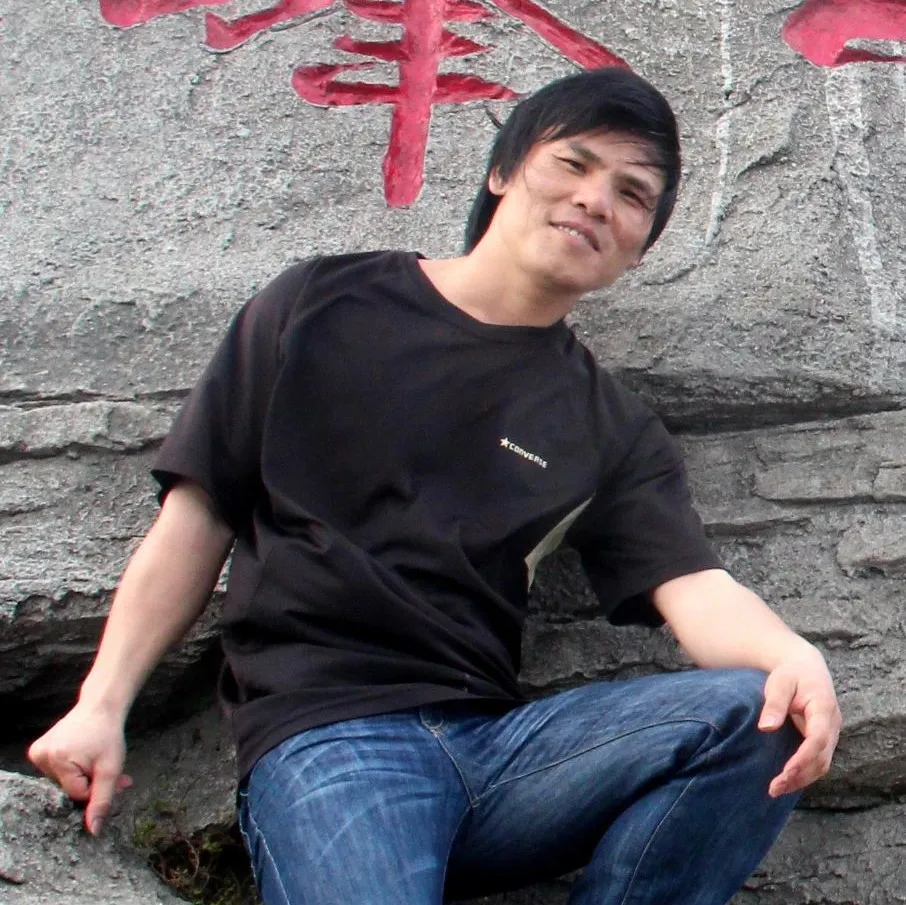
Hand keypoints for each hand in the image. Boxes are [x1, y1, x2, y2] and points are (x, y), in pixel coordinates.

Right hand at [27, 704, 132, 835]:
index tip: (109, 773)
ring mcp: (37, 753)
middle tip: (108, 769)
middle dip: (91, 783)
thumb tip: (93, 831)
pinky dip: (73, 769)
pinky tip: (82, 754)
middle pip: (69, 788)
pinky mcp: (38, 750)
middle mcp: (42, 756)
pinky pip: (57, 772)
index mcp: (57, 760)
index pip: (77, 794)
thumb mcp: (111, 769)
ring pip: (64, 781)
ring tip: (96, 758)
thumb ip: (103, 800)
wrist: (101, 707)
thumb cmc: (108, 735)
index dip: (96, 786)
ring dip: (84, 776)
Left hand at [757, 649, 841, 797]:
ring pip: (821, 765)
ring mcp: (831, 734)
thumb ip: (775, 704)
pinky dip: (804, 774)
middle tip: (774, 788)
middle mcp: (832, 725)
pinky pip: (817, 762)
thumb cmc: (790, 674)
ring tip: (776, 789)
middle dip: (799, 776)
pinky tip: (786, 781)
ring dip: (801, 779)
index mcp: (824, 709)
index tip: (785, 772)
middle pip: (821, 758)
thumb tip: (766, 728)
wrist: (806, 668)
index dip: (803, 758)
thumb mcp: (780, 683)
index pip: (818, 740)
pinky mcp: (824, 740)